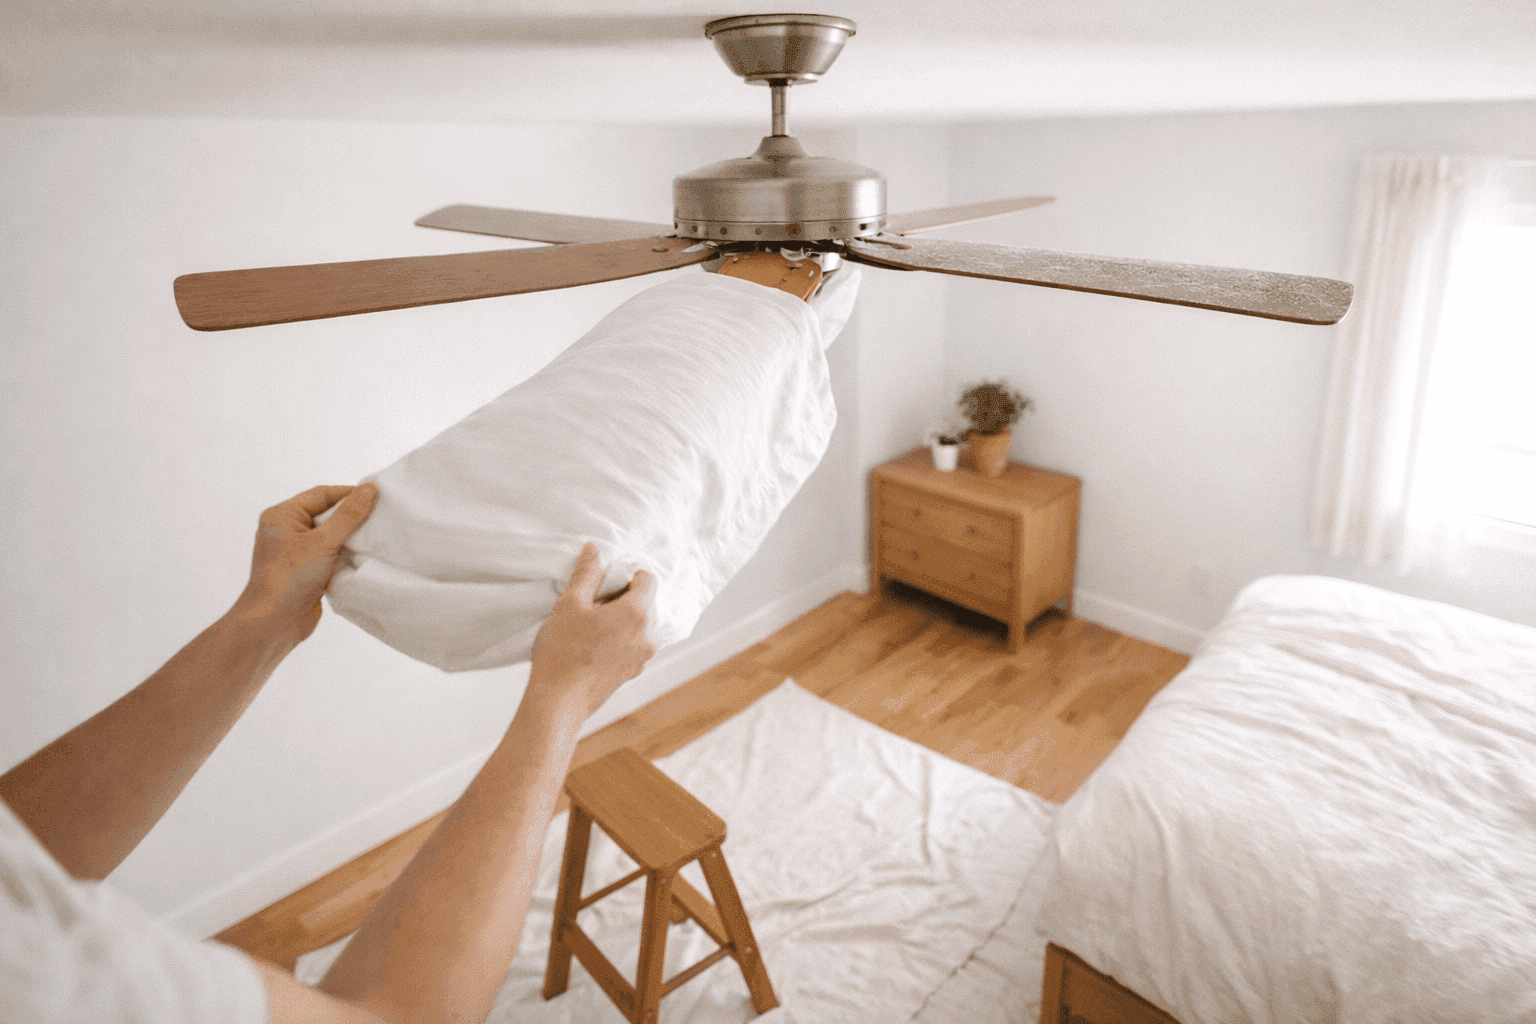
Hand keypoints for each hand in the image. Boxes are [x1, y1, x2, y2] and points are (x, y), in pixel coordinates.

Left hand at [233, 483, 378, 645]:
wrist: (273, 624)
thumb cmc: (291, 578)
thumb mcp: (323, 542)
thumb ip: (348, 515)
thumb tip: (370, 488)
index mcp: (282, 516)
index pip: (322, 494)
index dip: (350, 494)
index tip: (378, 496)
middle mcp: (287, 530)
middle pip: (327, 514)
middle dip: (352, 516)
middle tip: (382, 516)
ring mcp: (296, 552)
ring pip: (331, 536)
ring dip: (351, 537)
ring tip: (378, 536)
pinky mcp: (306, 571)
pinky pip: (330, 554)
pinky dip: (346, 555)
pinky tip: (365, 556)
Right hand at [526, 543, 654, 721]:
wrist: (558, 702)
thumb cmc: (563, 651)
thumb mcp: (569, 604)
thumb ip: (586, 573)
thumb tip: (594, 550)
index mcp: (637, 614)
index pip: (647, 579)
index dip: (626, 575)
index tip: (603, 584)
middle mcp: (648, 636)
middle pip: (644, 603)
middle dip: (620, 599)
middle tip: (590, 606)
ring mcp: (642, 658)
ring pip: (637, 626)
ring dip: (618, 621)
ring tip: (588, 629)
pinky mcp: (632, 673)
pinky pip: (631, 646)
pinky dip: (617, 641)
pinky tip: (591, 648)